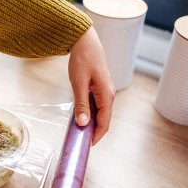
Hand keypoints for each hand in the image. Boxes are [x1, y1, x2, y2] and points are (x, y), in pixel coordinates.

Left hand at [68, 26, 115, 144]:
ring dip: (91, 123)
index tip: (87, 145)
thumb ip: (81, 104)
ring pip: (100, 113)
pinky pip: (96, 106)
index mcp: (106, 94)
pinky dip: (89, 114)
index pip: (104, 122)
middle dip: (93, 132)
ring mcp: (104, 91)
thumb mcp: (79, 83)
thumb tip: (83, 123)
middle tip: (81, 142)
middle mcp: (108, 94)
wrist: (85, 41)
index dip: (97, 135)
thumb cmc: (83, 59)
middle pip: (103, 120)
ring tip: (79, 132)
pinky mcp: (99, 88)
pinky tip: (80, 117)